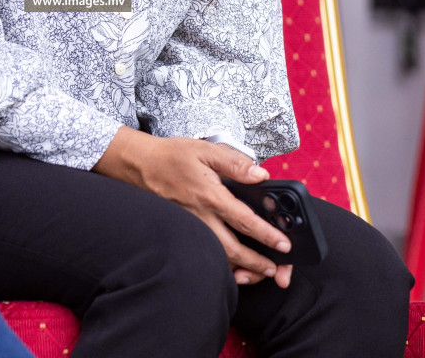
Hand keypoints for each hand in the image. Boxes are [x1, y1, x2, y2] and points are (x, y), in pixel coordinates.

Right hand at [93, 127, 294, 288]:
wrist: (139, 165)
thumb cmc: (172, 156)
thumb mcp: (205, 150)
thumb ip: (235, 163)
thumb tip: (261, 175)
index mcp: (210, 196)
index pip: (245, 220)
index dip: (267, 235)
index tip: (284, 245)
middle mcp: (200, 217)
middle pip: (233, 249)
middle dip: (257, 263)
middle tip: (276, 270)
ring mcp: (189, 228)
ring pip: (217, 257)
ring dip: (240, 269)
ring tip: (258, 273)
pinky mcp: (182, 232)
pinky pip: (204, 254)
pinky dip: (220, 265)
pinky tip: (231, 267)